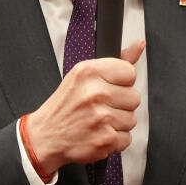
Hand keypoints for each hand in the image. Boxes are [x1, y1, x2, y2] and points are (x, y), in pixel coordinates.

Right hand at [25, 40, 144, 171]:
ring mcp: (101, 118)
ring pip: (132, 119)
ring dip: (118, 123)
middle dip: (121, 104)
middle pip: (135, 97)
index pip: (130, 73)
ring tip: (98, 121)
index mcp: (89, 72)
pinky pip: (127, 138)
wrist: (45, 136)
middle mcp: (95, 93)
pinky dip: (115, 140)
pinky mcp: (105, 139)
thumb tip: (140, 44)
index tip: (108, 88)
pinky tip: (98, 134)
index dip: (121, 83)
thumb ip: (116, 61)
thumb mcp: (83, 76)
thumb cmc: (65, 105)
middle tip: (101, 107)